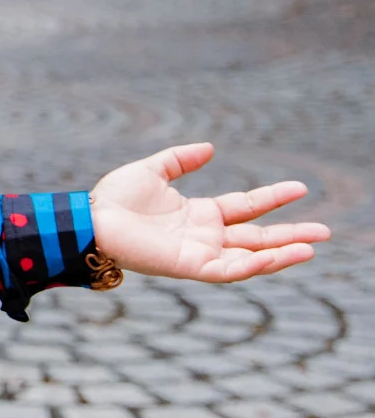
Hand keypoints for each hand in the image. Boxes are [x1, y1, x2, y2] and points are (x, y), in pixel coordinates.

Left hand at [88, 142, 329, 282]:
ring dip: (281, 253)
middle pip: (258, 237)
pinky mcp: (190, 266)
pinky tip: (276, 255)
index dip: (273, 198)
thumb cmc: (114, 199)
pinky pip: (228, 269)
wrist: (92, 219)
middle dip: (291, 234)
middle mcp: (205, 236)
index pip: (246, 207)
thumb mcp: (152, 170)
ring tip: (312, 247)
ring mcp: (200, 253)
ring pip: (250, 257)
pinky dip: (253, 264)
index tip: (301, 188)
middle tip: (326, 233)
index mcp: (199, 214)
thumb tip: (211, 148)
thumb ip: (180, 159)